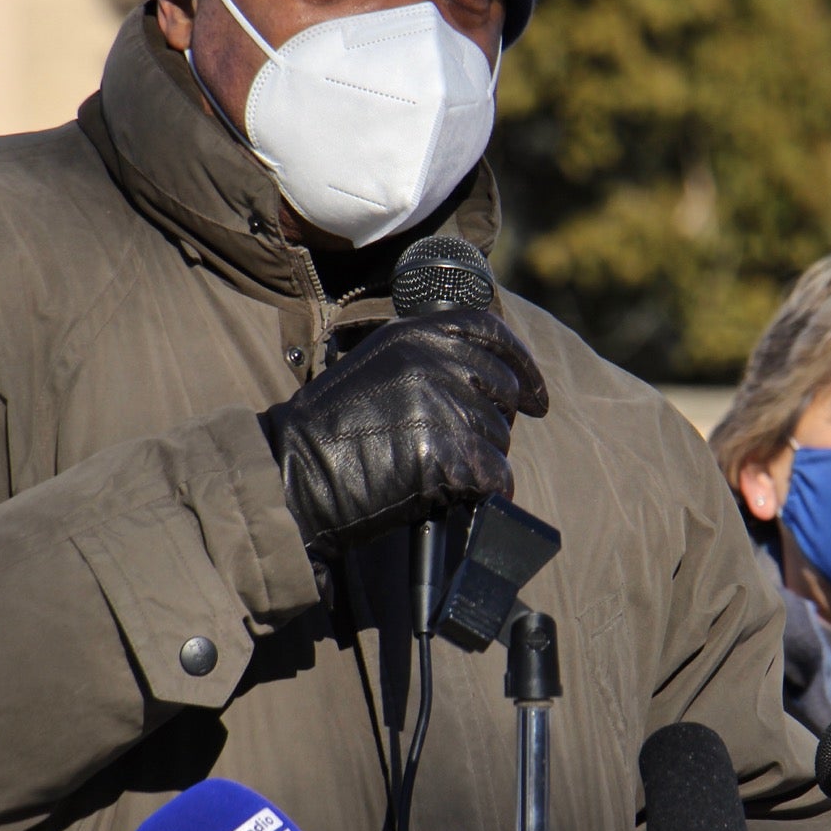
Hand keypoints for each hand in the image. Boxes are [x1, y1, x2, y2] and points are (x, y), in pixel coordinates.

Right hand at [260, 310, 550, 558]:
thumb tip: (492, 373)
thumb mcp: (378, 364)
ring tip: (434, 470)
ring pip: (500, 438)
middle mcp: (434, 361)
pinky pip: (495, 476)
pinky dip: (487, 492)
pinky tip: (462, 497)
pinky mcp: (445, 454)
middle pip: (504, 391)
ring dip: (481, 460)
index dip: (523, 366)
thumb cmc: (331, 427)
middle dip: (493, 422)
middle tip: (462, 448)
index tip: (537, 397)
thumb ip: (429, 357)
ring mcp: (441, 406)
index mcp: (417, 332)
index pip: (493, 334)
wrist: (292, 472)